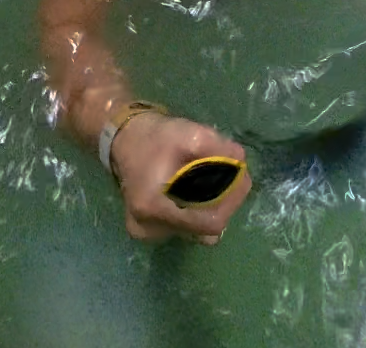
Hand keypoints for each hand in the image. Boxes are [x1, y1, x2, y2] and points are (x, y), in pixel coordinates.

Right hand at [110, 111, 250, 243]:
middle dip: (224, 201)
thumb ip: (216, 146)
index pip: (208, 223)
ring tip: (212, 178)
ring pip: (196, 230)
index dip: (231, 202)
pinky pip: (186, 228)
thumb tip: (240, 160)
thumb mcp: (188, 132)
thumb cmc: (154, 136)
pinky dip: (198, 210)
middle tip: (232, 174)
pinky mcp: (149, 232)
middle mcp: (149, 229)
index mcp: (154, 208)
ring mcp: (148, 234)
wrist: (124, 139)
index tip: (241, 178)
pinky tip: (196, 190)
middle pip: (204, 228)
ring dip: (212, 206)